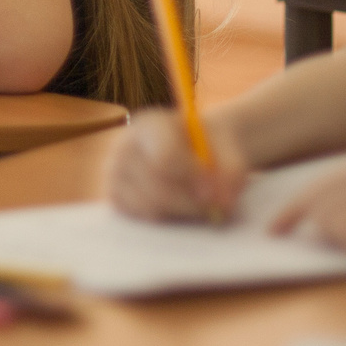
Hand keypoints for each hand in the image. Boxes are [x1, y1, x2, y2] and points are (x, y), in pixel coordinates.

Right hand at [108, 110, 250, 222]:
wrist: (191, 148)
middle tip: (213, 210)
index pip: (165, 157)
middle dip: (190, 204)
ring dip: (181, 214)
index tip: (214, 195)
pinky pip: (140, 219)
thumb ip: (231, 173)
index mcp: (151, 125)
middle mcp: (124, 146)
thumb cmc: (208, 147)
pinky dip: (166, 220)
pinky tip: (180, 210)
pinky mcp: (114, 196)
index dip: (192, 179)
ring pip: (149, 208)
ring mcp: (113, 173)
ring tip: (200, 208)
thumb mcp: (228, 150)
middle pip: (157, 187)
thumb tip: (222, 205)